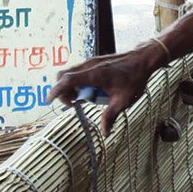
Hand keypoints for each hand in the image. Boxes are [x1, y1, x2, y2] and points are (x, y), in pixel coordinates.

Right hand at [48, 43, 163, 134]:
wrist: (143, 59)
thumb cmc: (135, 78)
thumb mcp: (124, 100)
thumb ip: (111, 116)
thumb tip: (105, 132)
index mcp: (95, 74)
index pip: (67, 80)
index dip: (56, 90)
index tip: (49, 100)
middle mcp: (90, 65)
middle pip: (64, 76)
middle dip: (62, 90)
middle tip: (73, 102)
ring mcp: (91, 62)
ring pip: (70, 72)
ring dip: (70, 86)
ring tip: (82, 97)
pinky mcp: (94, 62)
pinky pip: (78, 71)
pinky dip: (77, 81)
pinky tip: (89, 90)